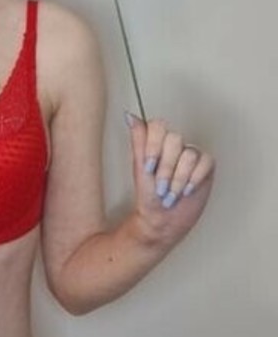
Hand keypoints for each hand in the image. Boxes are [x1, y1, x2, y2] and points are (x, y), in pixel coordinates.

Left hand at [126, 112, 214, 244]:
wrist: (163, 220)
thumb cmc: (149, 197)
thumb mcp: (139, 169)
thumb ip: (138, 142)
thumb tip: (130, 116)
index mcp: (155, 143)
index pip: (157, 126)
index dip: (154, 147)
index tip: (149, 167)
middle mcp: (174, 145)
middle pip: (174, 140)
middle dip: (167, 169)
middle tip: (161, 187)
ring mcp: (191, 154)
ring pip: (190, 154)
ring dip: (179, 179)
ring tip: (172, 194)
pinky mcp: (206, 165)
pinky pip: (205, 162)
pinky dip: (195, 179)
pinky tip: (187, 190)